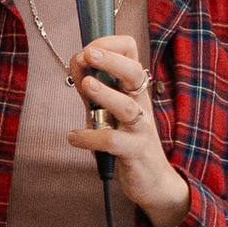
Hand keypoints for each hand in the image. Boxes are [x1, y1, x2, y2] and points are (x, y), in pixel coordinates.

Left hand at [67, 37, 188, 226]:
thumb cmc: (128, 142)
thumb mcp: (108, 111)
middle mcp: (141, 104)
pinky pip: (113, 142)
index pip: (131, 54)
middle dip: (110, 60)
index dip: (110, 45)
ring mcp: (140, 128)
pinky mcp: (135, 152)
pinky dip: (90, 138)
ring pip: (126, 106)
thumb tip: (76, 63)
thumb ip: (92, 90)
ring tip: (86, 85)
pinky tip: (73, 137)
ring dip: (104, 94)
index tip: (87, 49)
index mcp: (134, 90)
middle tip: (87, 54)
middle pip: (134, 73)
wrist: (153, 181)